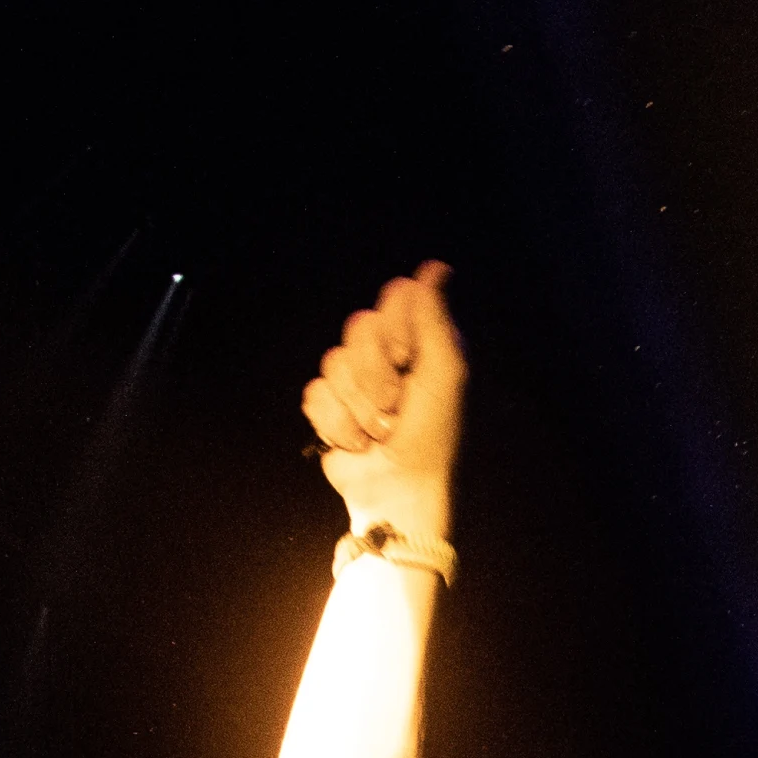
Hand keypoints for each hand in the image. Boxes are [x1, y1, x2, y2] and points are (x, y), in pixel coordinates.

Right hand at [304, 262, 463, 543]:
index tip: (406, 361)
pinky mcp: (328, 405)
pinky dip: (337, 424)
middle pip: (358, 324)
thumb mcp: (444, 375)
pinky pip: (314, 393)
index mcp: (420, 342)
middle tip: (396, 406)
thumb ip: (435, 320)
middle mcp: (387, 354)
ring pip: (333, 361)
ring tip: (381, 431)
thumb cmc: (431, 437)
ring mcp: (354, 379)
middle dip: (376, 373)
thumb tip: (436, 267)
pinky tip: (357, 442)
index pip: (395, 298)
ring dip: (360, 407)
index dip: (395, 330)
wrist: (397, 490)